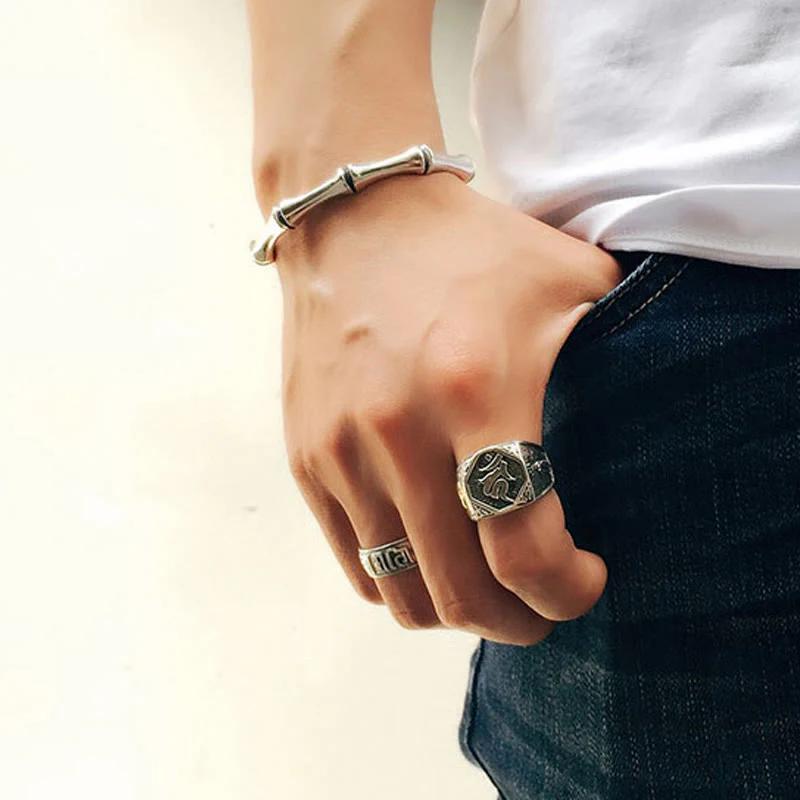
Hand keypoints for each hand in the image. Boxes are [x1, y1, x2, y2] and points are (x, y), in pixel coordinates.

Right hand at [271, 173, 621, 644]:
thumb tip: (658, 422)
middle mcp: (399, 429)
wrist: (355, 219)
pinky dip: (402, 579)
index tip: (587, 578)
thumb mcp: (570, 282)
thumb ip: (624, 353)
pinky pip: (356, 561)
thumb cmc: (471, 250)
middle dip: (517, 621)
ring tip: (486, 581)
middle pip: (460, 592)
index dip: (564, 591)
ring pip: (401, 592)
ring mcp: (342, 449)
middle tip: (542, 604)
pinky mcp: (306, 456)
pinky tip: (433, 549)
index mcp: (477, 389)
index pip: (522, 548)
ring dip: (457, 608)